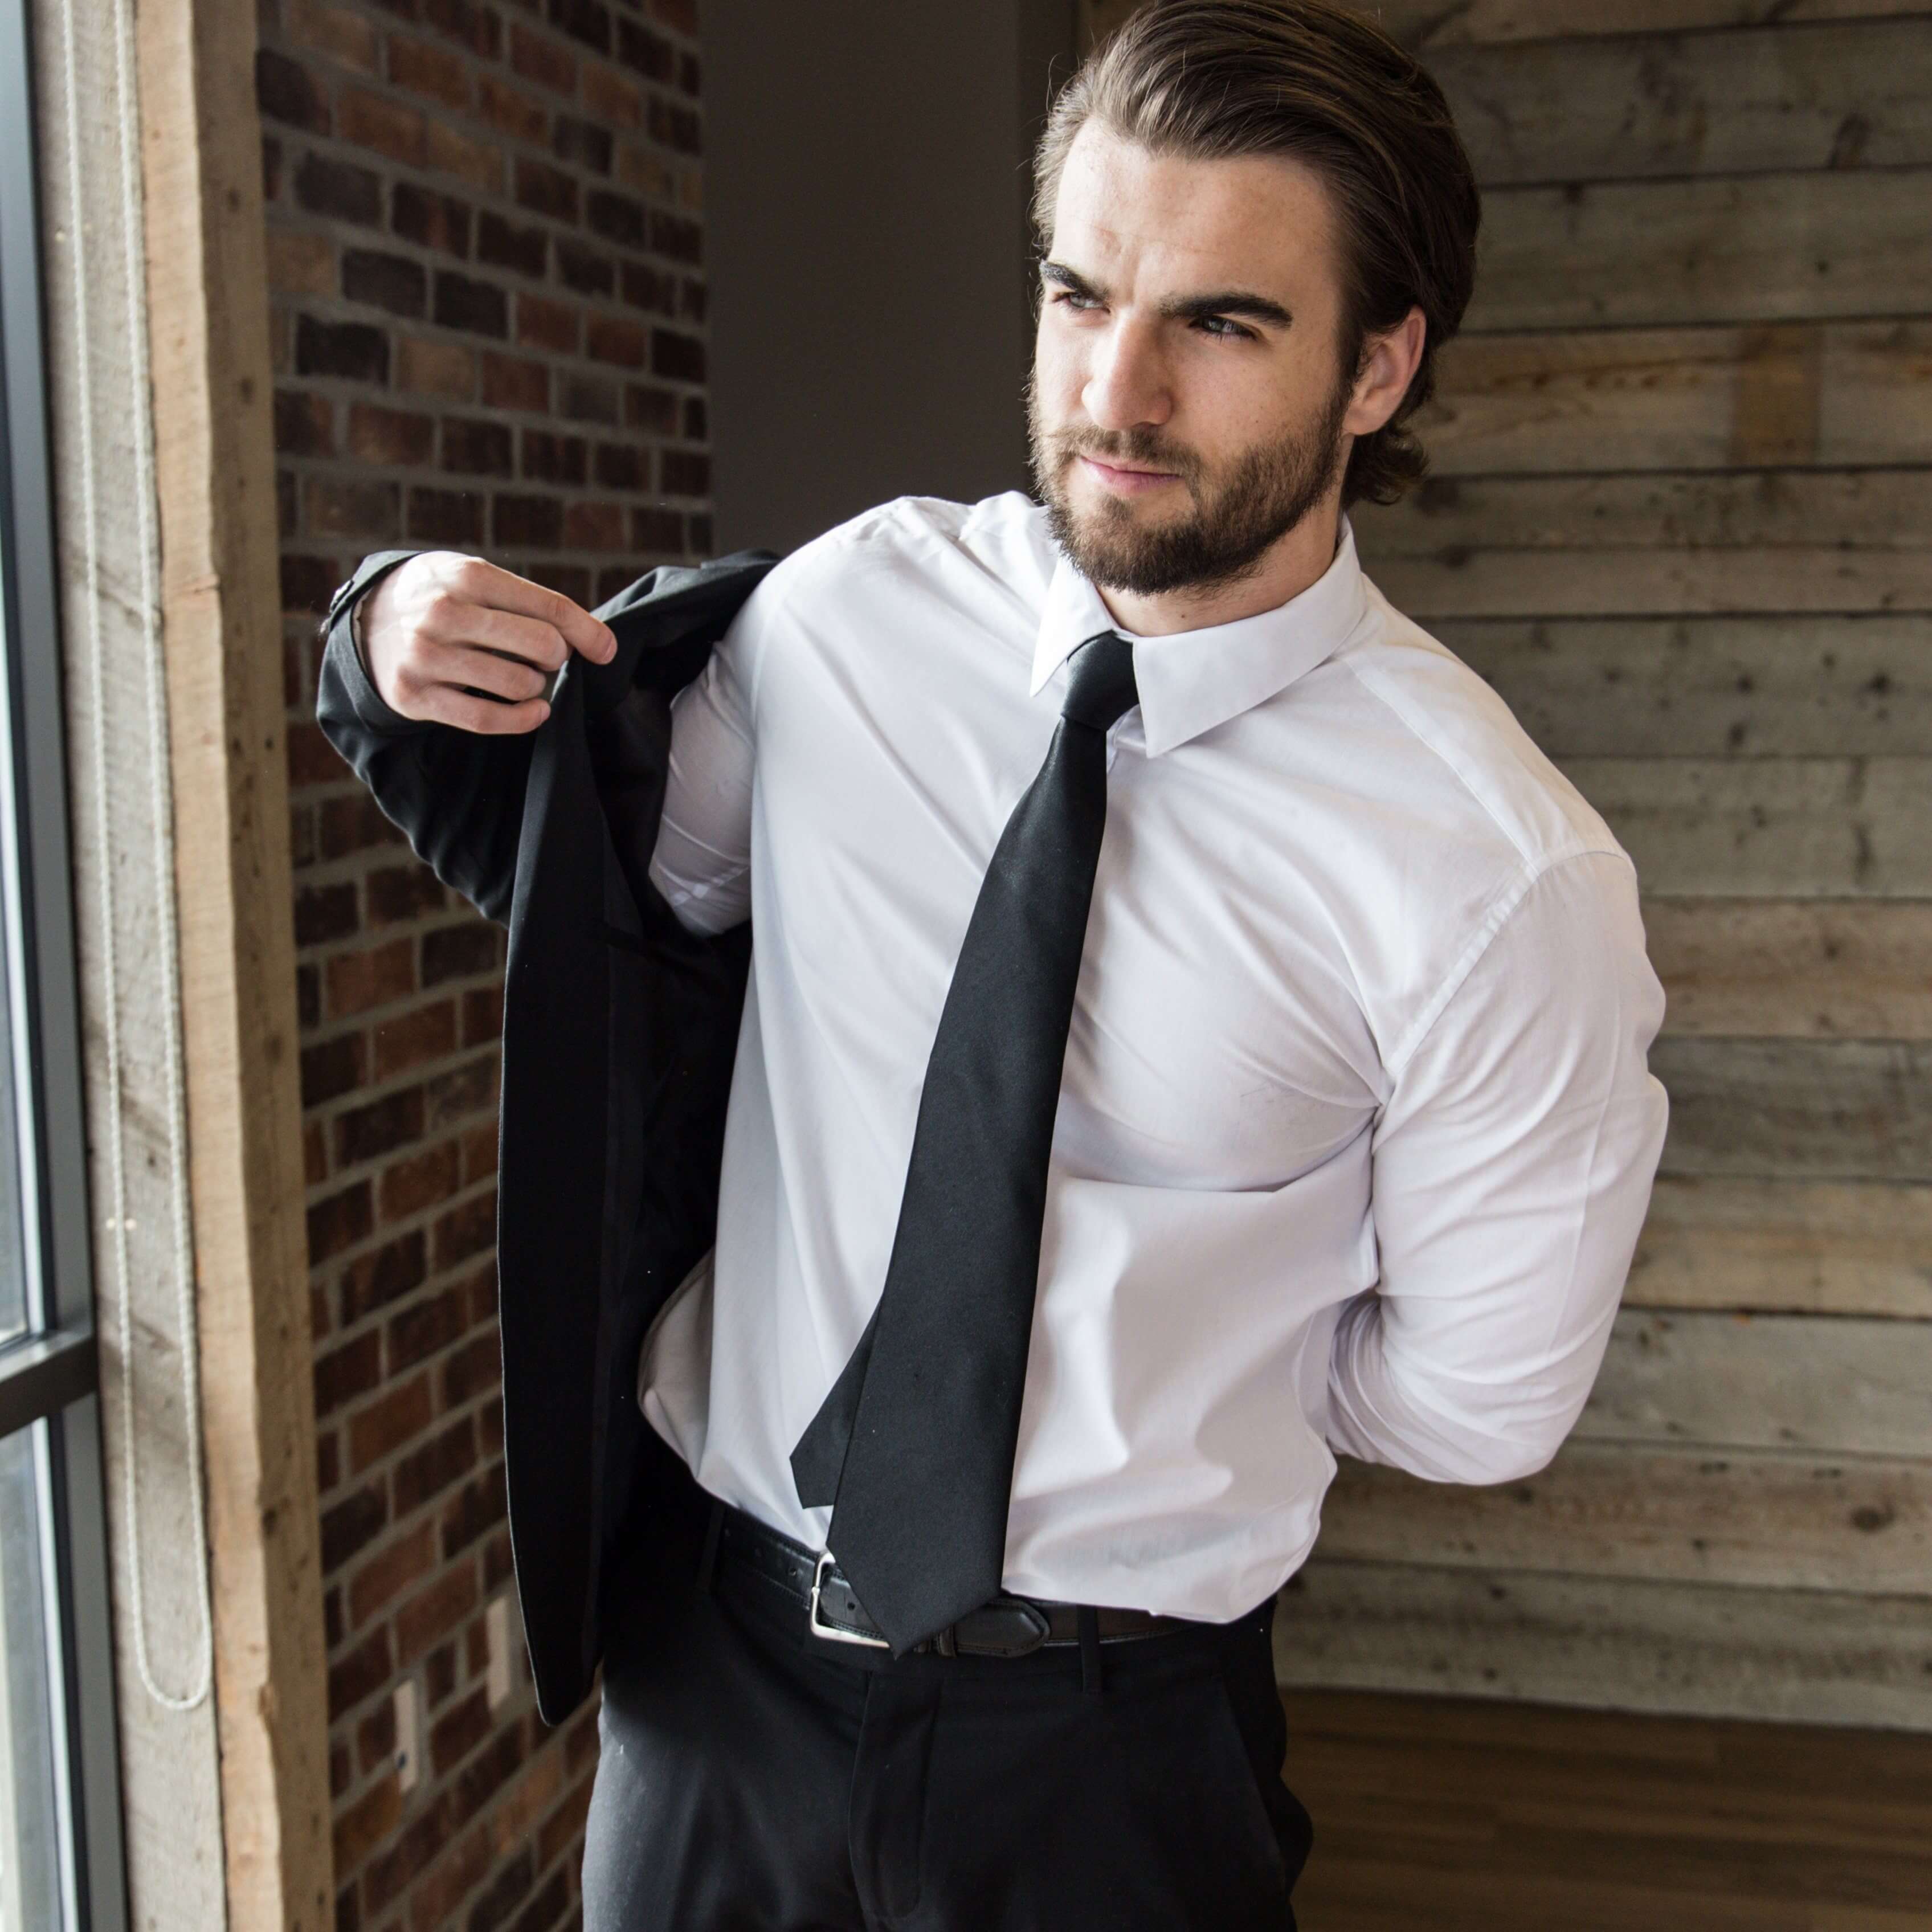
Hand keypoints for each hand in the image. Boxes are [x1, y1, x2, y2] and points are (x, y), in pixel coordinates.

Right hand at [360, 552, 617, 734]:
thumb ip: (531, 602)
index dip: (587, 632)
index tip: (605, 650)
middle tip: (545, 657)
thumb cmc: (443, 598)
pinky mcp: (415, 696)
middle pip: (541, 646)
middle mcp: (443, 614)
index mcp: (466, 576)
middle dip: (556, 657)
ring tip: (524, 676)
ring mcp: (426, 657)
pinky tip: (535, 710)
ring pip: (518, 684)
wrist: (368, 621)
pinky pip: (487, 719)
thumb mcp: (476, 578)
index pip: (549, 607)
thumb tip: (601, 643)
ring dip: (536, 686)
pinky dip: (523, 719)